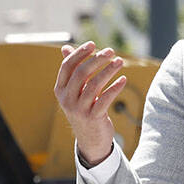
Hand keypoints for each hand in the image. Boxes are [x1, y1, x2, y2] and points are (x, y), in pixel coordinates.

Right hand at [54, 41, 126, 165]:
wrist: (90, 139)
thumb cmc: (83, 108)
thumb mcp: (74, 91)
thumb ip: (71, 70)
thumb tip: (65, 47)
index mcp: (60, 90)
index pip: (67, 66)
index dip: (80, 53)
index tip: (93, 44)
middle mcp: (67, 99)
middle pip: (81, 73)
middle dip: (97, 59)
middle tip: (111, 51)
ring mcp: (79, 109)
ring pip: (95, 85)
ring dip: (109, 71)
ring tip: (120, 62)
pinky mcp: (93, 118)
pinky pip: (105, 99)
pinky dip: (115, 87)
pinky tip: (123, 79)